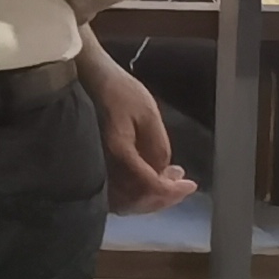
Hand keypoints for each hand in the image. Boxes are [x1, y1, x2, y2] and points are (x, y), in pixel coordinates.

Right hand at [81, 33, 195, 213]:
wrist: (87, 77)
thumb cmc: (117, 90)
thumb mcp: (147, 113)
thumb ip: (158, 147)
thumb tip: (163, 173)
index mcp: (118, 153)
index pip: (149, 185)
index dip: (173, 191)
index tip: (191, 184)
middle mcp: (102, 166)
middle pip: (136, 199)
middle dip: (164, 197)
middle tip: (181, 185)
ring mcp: (94, 169)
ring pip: (124, 201)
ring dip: (149, 198)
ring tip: (167, 183)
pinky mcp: (92, 167)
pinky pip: (114, 193)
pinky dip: (134, 194)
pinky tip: (146, 181)